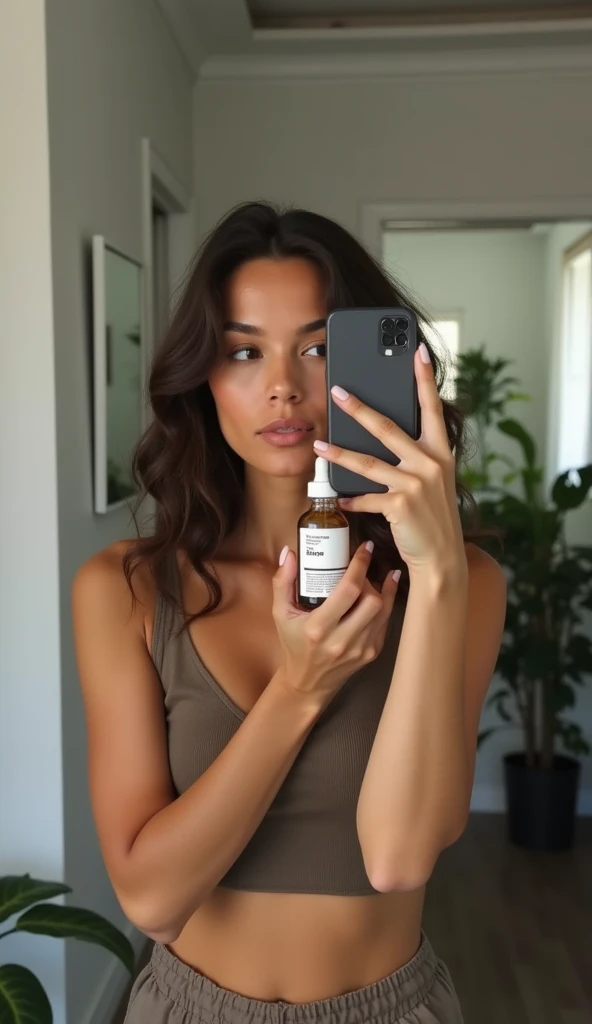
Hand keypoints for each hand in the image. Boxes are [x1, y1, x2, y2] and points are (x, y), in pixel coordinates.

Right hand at [271, 541, 398, 707]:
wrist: (308, 682)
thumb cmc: (293, 643)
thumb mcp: (280, 613)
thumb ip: (282, 582)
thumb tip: (290, 553)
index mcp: (318, 629)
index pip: (348, 590)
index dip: (360, 565)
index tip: (364, 547)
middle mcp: (342, 641)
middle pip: (372, 601)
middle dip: (369, 578)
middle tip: (361, 568)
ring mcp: (360, 649)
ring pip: (383, 611)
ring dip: (380, 590)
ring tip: (370, 578)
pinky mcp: (372, 653)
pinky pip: (385, 621)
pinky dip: (386, 602)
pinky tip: (385, 589)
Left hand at [314, 342, 465, 576]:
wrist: (441, 557)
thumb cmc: (432, 517)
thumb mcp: (433, 481)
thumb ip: (415, 457)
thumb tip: (383, 436)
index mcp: (440, 452)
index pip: (431, 407)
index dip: (424, 378)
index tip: (417, 351)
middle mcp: (430, 463)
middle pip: (388, 428)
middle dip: (360, 408)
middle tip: (338, 391)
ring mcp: (415, 483)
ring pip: (368, 462)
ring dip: (339, 453)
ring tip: (318, 444)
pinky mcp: (400, 505)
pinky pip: (366, 496)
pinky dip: (351, 498)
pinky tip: (340, 499)